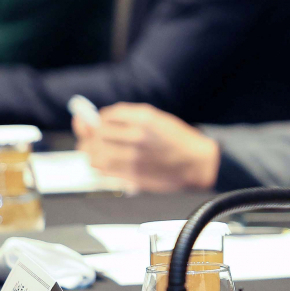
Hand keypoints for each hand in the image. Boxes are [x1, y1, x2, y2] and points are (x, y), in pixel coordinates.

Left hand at [75, 103, 219, 191]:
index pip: (107, 116)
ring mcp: (134, 156)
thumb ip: (126, 118)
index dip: (98, 120)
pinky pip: (102, 170)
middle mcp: (137, 135)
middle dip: (91, 136)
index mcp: (144, 118)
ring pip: (94, 154)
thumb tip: (91, 120)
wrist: (197, 163)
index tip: (98, 123)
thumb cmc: (177, 140)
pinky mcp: (132, 174)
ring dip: (92, 152)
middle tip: (93, 139)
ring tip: (99, 152)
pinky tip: (107, 163)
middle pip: (97, 134)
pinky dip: (99, 166)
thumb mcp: (156, 120)